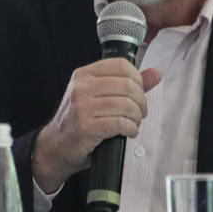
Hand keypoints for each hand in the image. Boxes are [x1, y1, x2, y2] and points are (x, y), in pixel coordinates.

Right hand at [29, 58, 163, 191]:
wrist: (56, 146)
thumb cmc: (80, 121)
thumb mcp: (99, 96)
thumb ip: (127, 84)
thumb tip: (156, 73)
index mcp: (84, 74)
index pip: (120, 65)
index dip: (138, 79)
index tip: (139, 93)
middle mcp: (81, 87)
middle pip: (127, 85)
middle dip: (141, 102)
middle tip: (140, 113)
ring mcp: (82, 107)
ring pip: (126, 105)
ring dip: (136, 118)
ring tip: (134, 124)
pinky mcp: (85, 127)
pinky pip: (120, 123)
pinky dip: (130, 129)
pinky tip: (128, 132)